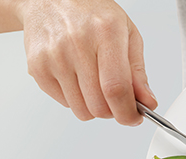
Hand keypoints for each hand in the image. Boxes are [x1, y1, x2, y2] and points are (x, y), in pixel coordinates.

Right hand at [19, 0, 156, 123]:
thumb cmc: (91, 14)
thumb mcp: (126, 34)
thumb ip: (138, 72)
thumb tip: (147, 102)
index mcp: (105, 32)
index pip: (116, 88)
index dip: (127, 112)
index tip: (133, 117)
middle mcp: (77, 44)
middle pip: (98, 105)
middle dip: (112, 111)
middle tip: (115, 100)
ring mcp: (54, 57)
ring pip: (81, 110)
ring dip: (93, 107)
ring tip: (95, 84)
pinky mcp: (38, 68)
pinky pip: (64, 103)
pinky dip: (75, 99)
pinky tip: (77, 77)